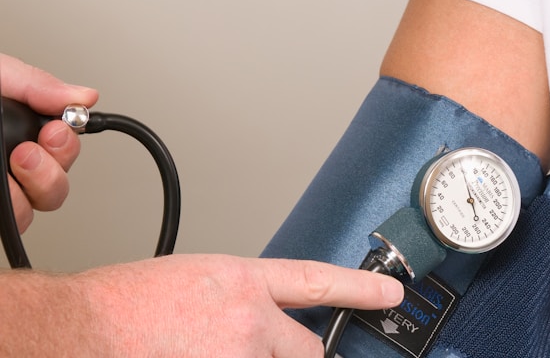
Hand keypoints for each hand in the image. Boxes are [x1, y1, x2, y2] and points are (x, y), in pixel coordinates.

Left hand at [0, 53, 98, 231]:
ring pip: (39, 209)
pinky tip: (5, 184)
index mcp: (21, 135)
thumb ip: (38, 85)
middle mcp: (14, 167)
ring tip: (12, 165)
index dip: (67, 146)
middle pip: (58, 189)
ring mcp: (4, 192)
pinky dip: (13, 208)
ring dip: (33, 188)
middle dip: (52, 171)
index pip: (64, 152)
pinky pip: (15, 223)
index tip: (54, 131)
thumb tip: (87, 96)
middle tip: (27, 152)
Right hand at [78, 254, 403, 356]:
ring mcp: (239, 357)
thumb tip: (262, 318)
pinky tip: (199, 355)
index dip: (359, 286)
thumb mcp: (194, 279)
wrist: (80, 330)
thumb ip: (239, 298)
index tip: (389, 292)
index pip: (316, 280)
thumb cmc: (125, 303)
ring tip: (207, 349)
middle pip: (308, 349)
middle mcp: (248, 321)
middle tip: (259, 351)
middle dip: (297, 354)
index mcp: (240, 281)